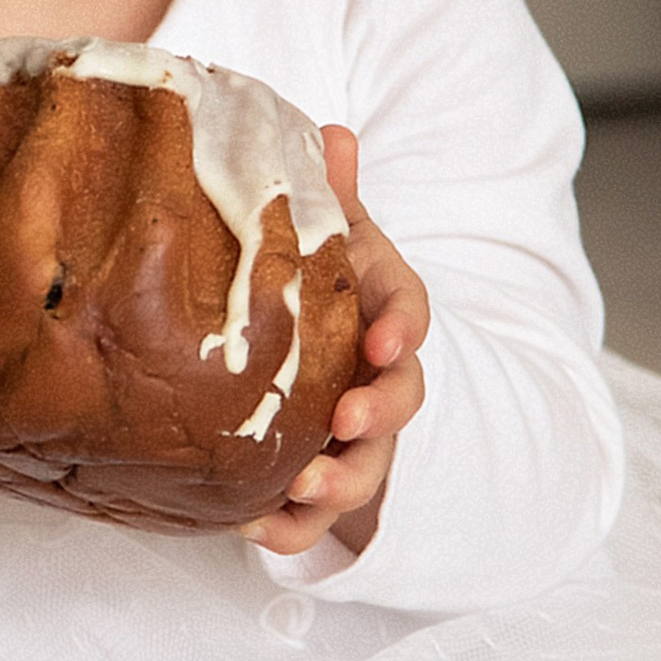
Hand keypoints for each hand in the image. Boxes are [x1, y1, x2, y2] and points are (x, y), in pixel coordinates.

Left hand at [242, 125, 427, 561]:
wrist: (305, 334)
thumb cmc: (316, 276)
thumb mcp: (326, 229)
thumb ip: (329, 190)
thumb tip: (331, 132)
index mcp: (381, 308)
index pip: (408, 315)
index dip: (402, 330)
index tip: (384, 342)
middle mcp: (376, 376)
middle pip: (400, 400)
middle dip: (380, 415)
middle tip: (349, 422)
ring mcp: (352, 433)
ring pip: (365, 468)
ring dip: (339, 482)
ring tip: (302, 487)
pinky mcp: (318, 475)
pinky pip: (312, 516)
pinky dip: (290, 528)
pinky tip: (252, 528)